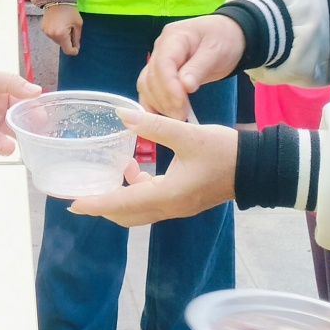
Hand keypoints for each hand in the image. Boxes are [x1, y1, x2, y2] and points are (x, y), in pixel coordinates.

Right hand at [40, 3, 82, 55]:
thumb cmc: (70, 11)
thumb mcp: (78, 24)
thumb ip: (77, 38)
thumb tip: (76, 47)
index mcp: (61, 34)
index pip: (67, 50)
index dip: (73, 50)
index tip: (77, 47)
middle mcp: (52, 35)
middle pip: (62, 45)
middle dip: (68, 41)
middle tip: (71, 30)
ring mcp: (46, 32)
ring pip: (57, 40)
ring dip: (62, 37)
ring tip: (64, 26)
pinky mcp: (43, 29)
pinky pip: (52, 35)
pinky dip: (56, 33)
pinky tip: (58, 24)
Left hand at [69, 108, 237, 224]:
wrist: (257, 168)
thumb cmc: (225, 152)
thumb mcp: (188, 134)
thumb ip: (155, 125)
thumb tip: (123, 114)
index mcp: (168, 195)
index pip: (123, 204)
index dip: (96, 204)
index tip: (73, 204)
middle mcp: (170, 207)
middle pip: (126, 215)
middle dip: (101, 205)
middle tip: (79, 193)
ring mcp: (177, 207)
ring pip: (138, 211)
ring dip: (118, 198)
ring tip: (105, 176)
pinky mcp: (183, 201)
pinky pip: (151, 202)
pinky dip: (136, 191)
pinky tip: (134, 168)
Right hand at [136, 15, 245, 119]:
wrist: (227, 35)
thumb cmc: (223, 39)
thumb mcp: (216, 51)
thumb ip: (199, 68)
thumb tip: (185, 87)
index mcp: (174, 37)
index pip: (162, 63)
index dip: (168, 87)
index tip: (181, 106)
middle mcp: (160, 48)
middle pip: (151, 77)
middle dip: (165, 100)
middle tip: (182, 118)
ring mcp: (158, 61)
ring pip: (146, 85)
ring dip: (158, 104)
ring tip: (178, 118)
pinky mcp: (160, 73)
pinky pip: (149, 90)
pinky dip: (154, 104)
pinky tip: (164, 118)